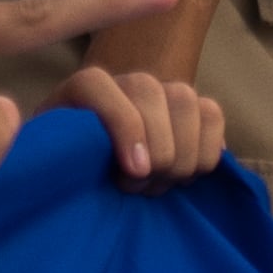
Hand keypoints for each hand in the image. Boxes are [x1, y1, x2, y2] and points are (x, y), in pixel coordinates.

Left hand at [53, 64, 222, 186]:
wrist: (97, 182)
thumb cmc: (75, 180)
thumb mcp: (59, 172)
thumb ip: (62, 164)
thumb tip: (100, 168)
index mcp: (80, 92)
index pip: (97, 86)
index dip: (123, 125)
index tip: (135, 171)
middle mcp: (124, 83)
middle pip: (150, 92)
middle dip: (155, 151)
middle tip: (138, 189)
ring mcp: (160, 92)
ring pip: (186, 102)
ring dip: (182, 155)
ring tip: (164, 183)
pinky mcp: (192, 109)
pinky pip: (212, 116)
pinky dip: (207, 150)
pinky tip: (189, 175)